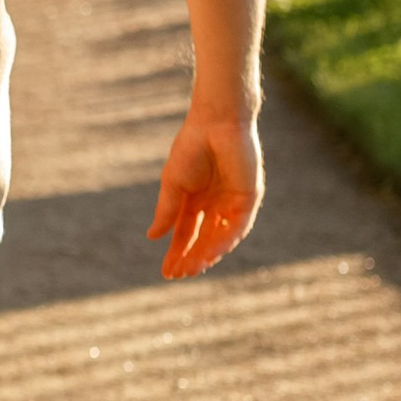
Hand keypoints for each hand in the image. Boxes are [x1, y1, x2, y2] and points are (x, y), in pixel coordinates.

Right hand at [148, 105, 262, 278]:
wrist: (215, 125)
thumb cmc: (191, 149)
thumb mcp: (173, 185)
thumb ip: (166, 211)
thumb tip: (152, 237)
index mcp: (195, 200)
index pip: (185, 234)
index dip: (176, 253)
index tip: (166, 272)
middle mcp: (214, 205)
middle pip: (202, 240)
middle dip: (190, 258)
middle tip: (177, 276)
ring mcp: (232, 203)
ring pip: (220, 237)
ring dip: (207, 255)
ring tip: (192, 269)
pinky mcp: (248, 198)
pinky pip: (236, 226)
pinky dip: (224, 241)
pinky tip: (210, 254)